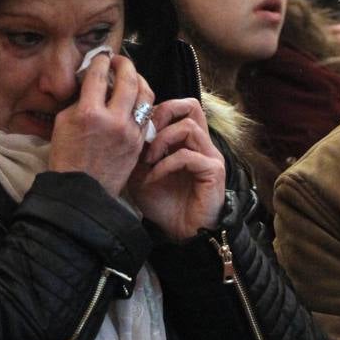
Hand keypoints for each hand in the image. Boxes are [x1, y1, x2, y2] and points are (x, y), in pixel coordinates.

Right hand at [48, 52, 151, 197]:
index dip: (101, 60)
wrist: (82, 191)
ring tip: (132, 76)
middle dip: (125, 63)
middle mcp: (113, 119)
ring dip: (139, 80)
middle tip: (119, 60)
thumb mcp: (62, 123)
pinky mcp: (140, 142)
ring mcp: (130, 131)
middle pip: (129, 79)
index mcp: (89, 112)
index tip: (101, 56)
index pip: (100, 74)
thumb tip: (90, 84)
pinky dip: (142, 102)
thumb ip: (79, 100)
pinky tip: (136, 100)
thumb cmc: (66, 158)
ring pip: (145, 94)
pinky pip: (147, 114)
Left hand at [127, 97, 225, 240]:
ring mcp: (210, 156)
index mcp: (186, 141)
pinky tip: (153, 177)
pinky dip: (166, 164)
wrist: (180, 234)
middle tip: (145, 133)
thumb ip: (138, 151)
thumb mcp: (141, 173)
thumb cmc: (163, 204)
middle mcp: (201, 143)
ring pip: (189, 127)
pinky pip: (189, 155)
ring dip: (162, 140)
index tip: (136, 130)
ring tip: (148, 160)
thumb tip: (126, 128)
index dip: (156, 111)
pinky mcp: (213, 171)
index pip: (178, 107)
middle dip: (164, 113)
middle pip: (191, 106)